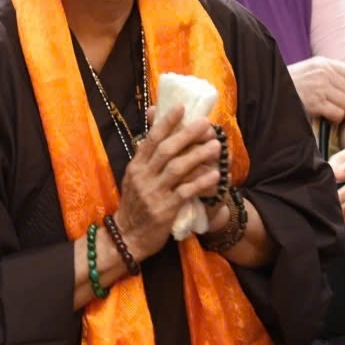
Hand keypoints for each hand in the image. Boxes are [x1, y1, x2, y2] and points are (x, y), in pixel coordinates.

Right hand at [114, 105, 220, 261]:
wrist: (128, 237)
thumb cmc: (135, 205)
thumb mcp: (134, 178)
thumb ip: (145, 156)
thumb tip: (151, 132)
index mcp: (136, 166)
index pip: (151, 139)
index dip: (166, 122)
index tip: (181, 107)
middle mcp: (143, 176)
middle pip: (166, 150)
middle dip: (186, 134)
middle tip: (205, 123)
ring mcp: (153, 193)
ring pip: (177, 168)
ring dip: (198, 156)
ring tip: (215, 146)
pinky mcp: (164, 210)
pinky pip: (185, 192)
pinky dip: (201, 182)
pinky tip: (215, 175)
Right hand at [287, 57, 344, 123]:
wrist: (270, 90)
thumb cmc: (292, 83)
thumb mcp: (311, 69)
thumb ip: (330, 73)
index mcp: (324, 63)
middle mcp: (323, 73)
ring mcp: (319, 88)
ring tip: (336, 113)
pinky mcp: (314, 103)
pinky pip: (338, 114)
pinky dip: (336, 119)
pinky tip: (328, 118)